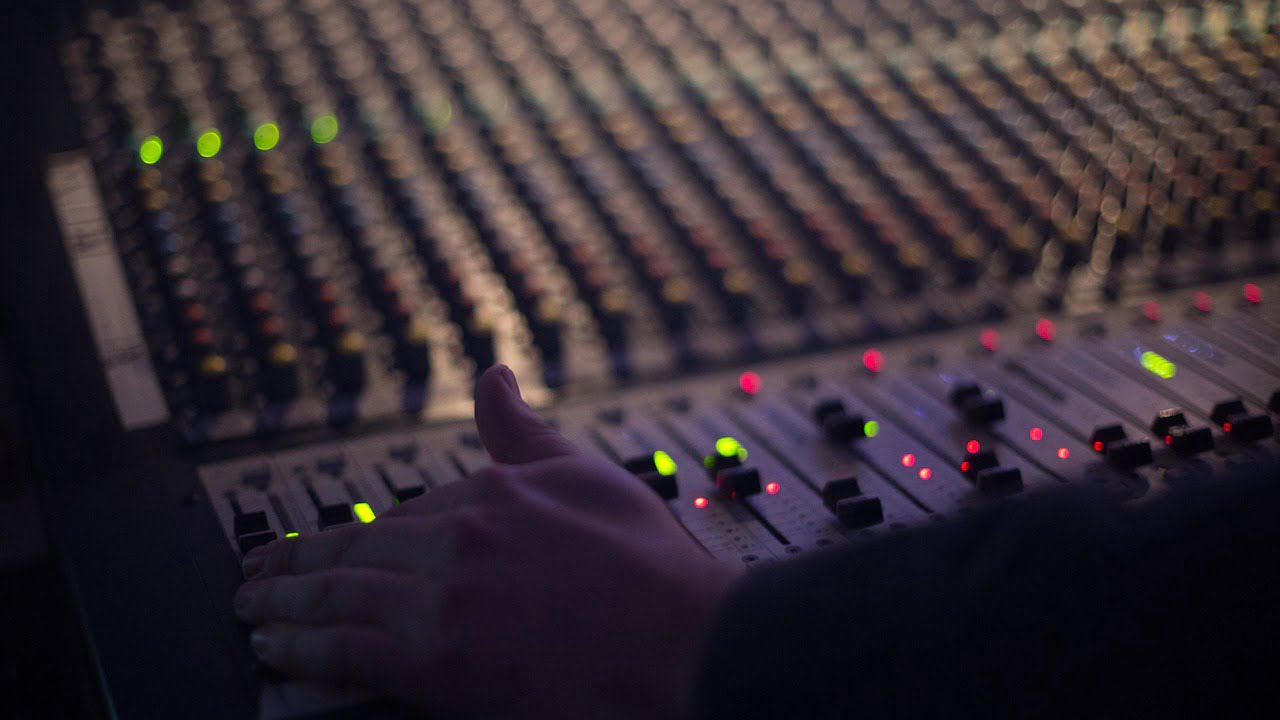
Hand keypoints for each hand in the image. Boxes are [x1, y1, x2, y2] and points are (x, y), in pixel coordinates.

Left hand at [234, 365, 742, 718]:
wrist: (686, 643)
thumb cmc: (650, 569)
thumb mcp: (586, 475)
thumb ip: (525, 430)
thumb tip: (492, 378)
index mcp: (490, 492)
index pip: (405, 512)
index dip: (360, 533)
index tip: (334, 543)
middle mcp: (455, 539)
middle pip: (354, 547)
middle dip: (296, 561)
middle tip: (258, 573)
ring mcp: (440, 600)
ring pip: (336, 595)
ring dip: (285, 602)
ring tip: (255, 609)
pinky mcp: (434, 661)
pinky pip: (345, 650)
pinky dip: (302, 647)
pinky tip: (278, 647)